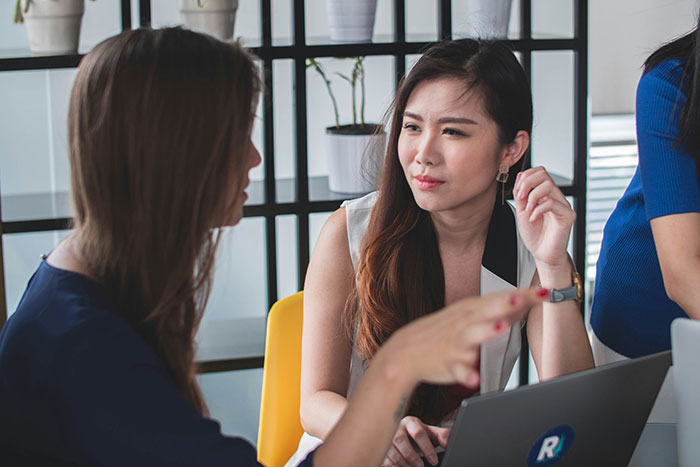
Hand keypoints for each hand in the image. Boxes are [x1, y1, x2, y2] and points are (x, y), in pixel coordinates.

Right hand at [377, 288, 543, 390]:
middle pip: (486, 310)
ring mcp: (455, 343)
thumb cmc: (441, 332)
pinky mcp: (447, 364)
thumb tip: (526, 301)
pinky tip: (473, 379)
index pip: (500, 298)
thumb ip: (497, 310)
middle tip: (521, 298)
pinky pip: (457, 371)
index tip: (545, 291)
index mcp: (471, 309)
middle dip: (503, 304)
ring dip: (486, 331)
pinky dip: (465, 375)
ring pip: (471, 336)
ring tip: (501, 328)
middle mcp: (463, 322)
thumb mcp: (467, 315)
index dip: (523, 295)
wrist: (406, 351)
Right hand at [382, 416, 449, 466]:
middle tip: (421, 466)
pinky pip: (384, 458)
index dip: (427, 448)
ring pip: (391, 450)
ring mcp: (387, 438)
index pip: (418, 432)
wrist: (406, 435)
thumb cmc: (419, 434)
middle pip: (400, 440)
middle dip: (411, 455)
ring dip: (403, 462)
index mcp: (411, 422)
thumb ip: (443, 436)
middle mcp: (397, 428)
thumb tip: (448, 443)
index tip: (434, 461)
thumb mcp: (432, 433)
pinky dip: (393, 465)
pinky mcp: (382, 448)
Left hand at [512, 166, 574, 268]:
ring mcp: (563, 205)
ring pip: (548, 185)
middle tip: (521, 198)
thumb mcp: (522, 210)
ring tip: (528, 210)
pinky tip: (533, 219)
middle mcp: (556, 196)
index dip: (525, 177)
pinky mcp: (568, 216)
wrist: (541, 253)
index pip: (539, 171)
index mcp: (545, 194)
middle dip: (527, 183)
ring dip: (532, 196)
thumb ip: (521, 194)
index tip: (517, 193)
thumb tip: (521, 177)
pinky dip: (538, 210)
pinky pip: (552, 203)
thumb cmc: (534, 234)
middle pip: (544, 173)